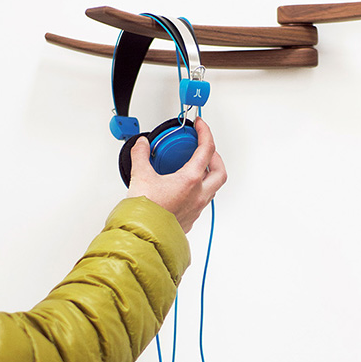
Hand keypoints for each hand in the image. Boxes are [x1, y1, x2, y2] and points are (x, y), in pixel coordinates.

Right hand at [127, 117, 226, 232]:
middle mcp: (199, 195)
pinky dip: (199, 190)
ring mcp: (197, 208)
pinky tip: (185, 188)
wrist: (144, 236)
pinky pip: (202, 201)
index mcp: (191, 180)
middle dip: (216, 157)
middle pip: (220, 171)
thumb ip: (141, 156)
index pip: (207, 149)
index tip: (200, 125)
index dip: (205, 133)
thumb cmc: (146, 212)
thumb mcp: (140, 176)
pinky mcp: (191, 219)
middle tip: (205, 149)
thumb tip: (142, 145)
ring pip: (213, 188)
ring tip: (197, 167)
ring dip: (209, 175)